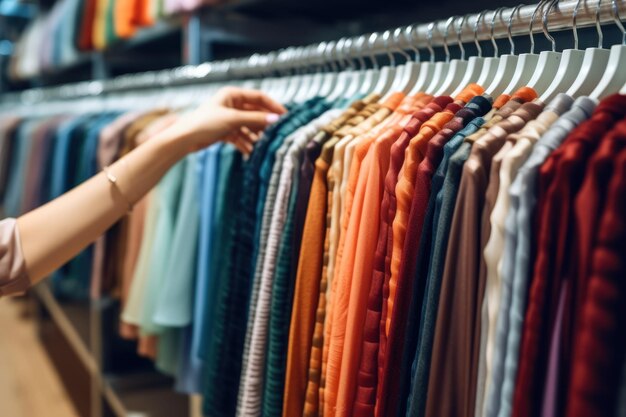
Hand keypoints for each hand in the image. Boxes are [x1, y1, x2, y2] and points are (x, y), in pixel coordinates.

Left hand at [170, 86, 286, 153]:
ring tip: (265, 146)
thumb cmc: (205, 123)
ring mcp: (229, 119)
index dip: (273, 106)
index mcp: (233, 95)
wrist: (185, 138)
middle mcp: (232, 105)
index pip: (259, 97)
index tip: (286, 116)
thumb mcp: (233, 120)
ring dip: (257, 136)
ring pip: (249, 127)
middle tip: (278, 133)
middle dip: (265, 124)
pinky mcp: (225, 131)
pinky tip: (252, 153)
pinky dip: (247, 144)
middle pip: (255, 113)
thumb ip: (255, 119)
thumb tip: (276, 120)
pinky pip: (241, 137)